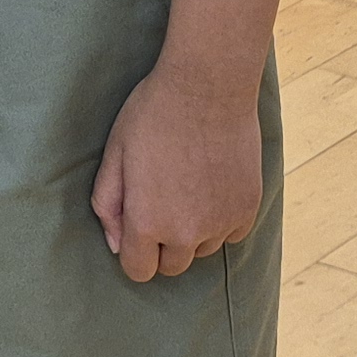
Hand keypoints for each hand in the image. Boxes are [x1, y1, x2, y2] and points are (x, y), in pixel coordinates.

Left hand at [92, 53, 270, 283]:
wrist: (209, 86)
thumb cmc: (154, 114)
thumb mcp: (115, 153)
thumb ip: (108, 203)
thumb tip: (115, 244)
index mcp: (148, 223)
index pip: (138, 271)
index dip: (134, 251)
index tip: (136, 227)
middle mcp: (187, 234)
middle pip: (172, 266)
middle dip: (162, 244)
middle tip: (161, 200)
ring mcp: (222, 223)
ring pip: (202, 250)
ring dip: (193, 232)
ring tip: (187, 186)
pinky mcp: (248, 209)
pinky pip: (230, 233)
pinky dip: (221, 219)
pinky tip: (212, 184)